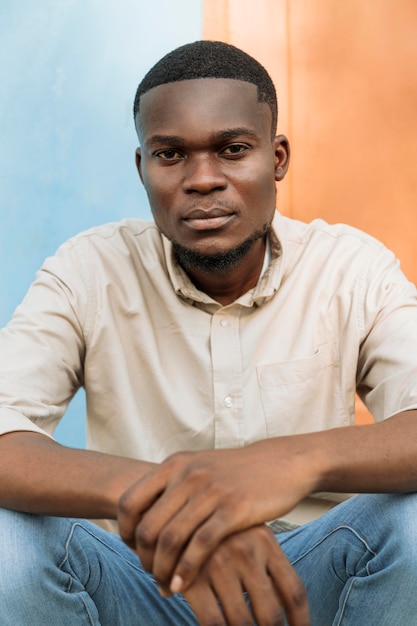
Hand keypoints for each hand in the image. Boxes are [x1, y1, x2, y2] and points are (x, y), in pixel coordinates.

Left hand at [118, 439, 316, 592]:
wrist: (280, 463)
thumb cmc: (235, 472)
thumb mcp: (198, 468)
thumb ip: (172, 487)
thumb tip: (144, 519)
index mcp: (174, 465)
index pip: (130, 502)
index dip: (124, 531)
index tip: (133, 550)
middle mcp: (187, 475)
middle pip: (147, 526)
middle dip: (143, 558)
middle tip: (150, 573)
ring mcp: (210, 491)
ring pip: (170, 539)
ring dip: (162, 570)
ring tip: (164, 585)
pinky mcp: (233, 509)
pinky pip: (200, 546)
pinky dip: (186, 570)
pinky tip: (183, 585)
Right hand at [182, 525, 309, 625]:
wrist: (171, 509)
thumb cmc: (217, 530)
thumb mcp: (246, 534)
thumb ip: (266, 566)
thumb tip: (287, 608)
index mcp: (265, 541)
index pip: (294, 592)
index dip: (302, 621)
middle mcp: (245, 552)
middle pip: (271, 615)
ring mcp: (218, 565)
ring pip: (243, 623)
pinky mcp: (192, 578)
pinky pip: (213, 623)